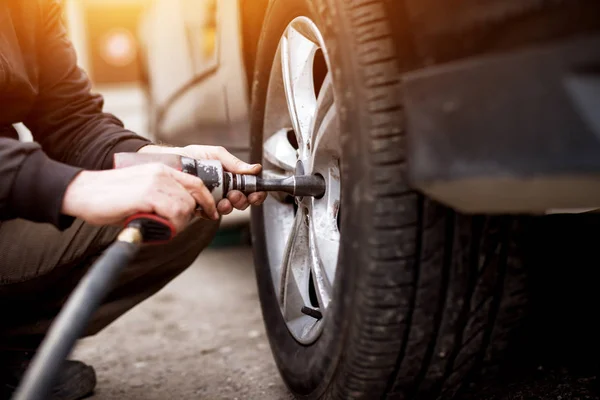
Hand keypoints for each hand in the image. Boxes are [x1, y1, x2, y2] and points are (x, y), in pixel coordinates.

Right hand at [62, 163, 218, 233]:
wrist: (82, 193)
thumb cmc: (109, 198)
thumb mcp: (142, 193)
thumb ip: (163, 198)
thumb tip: (183, 214)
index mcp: (161, 170)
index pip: (196, 183)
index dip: (207, 201)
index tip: (211, 214)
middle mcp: (162, 172)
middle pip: (193, 198)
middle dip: (189, 217)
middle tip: (172, 227)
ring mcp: (155, 182)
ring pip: (184, 207)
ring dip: (177, 223)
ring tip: (158, 227)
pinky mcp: (147, 193)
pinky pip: (172, 213)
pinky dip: (168, 225)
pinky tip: (153, 226)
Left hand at [138, 145, 266, 216]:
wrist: (170, 162)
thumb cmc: (192, 157)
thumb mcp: (215, 154)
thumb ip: (234, 162)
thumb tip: (254, 168)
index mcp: (232, 177)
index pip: (251, 188)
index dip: (257, 193)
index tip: (255, 193)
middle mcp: (225, 190)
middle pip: (244, 202)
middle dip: (242, 200)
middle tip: (235, 194)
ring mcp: (214, 200)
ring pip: (229, 209)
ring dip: (229, 207)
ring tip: (223, 200)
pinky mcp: (201, 207)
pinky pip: (211, 214)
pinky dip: (212, 212)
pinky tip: (209, 206)